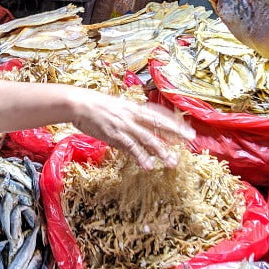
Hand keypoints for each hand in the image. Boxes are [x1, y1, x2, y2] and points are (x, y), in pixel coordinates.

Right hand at [0, 79, 194, 169]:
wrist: (77, 102)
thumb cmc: (93, 105)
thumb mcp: (114, 109)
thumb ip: (126, 120)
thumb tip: (134, 132)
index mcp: (132, 108)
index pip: (158, 114)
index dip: (174, 122)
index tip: (188, 130)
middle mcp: (131, 115)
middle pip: (158, 125)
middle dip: (176, 133)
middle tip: (191, 142)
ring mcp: (123, 124)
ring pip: (147, 138)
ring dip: (160, 150)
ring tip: (171, 162)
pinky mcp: (114, 134)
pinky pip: (130, 147)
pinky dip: (139, 156)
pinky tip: (148, 166)